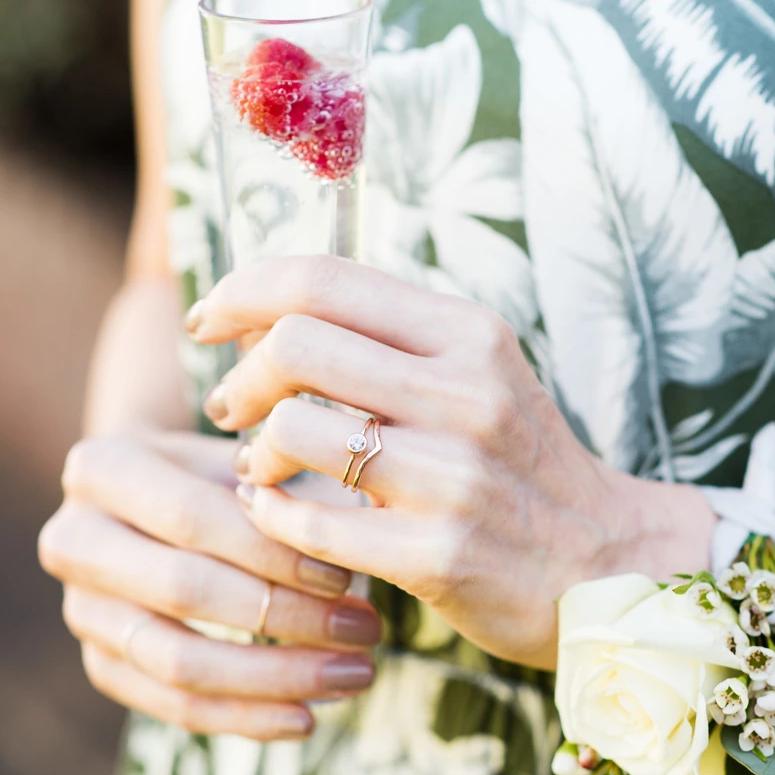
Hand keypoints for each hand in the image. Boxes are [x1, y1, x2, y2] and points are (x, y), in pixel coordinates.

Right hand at [38, 431, 379, 739]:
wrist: (144, 493)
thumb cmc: (209, 469)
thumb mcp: (239, 455)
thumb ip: (283, 484)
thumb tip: (349, 530)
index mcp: (104, 469)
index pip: (196, 519)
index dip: (273, 552)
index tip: (345, 577)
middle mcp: (75, 540)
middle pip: (186, 592)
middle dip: (287, 617)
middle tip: (364, 630)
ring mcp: (81, 608)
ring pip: (177, 661)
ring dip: (275, 677)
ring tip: (353, 675)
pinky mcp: (100, 660)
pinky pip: (169, 704)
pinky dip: (242, 716)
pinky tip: (304, 716)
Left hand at [187, 255, 716, 669]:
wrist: (601, 560)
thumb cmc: (517, 461)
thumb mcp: (477, 373)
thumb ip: (388, 338)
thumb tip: (271, 320)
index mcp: (469, 334)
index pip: (323, 280)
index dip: (244, 291)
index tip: (209, 321)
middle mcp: (465, 393)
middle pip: (295, 345)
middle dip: (239, 376)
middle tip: (229, 405)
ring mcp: (453, 476)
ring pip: (292, 432)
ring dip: (255, 453)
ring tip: (262, 468)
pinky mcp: (436, 555)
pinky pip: (309, 521)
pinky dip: (272, 513)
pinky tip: (278, 511)